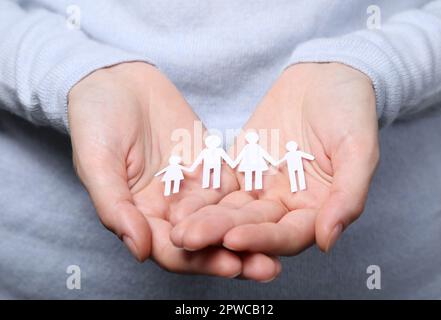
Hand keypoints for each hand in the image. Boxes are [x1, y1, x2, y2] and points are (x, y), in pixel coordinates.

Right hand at [68, 62, 280, 279]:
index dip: (198, 260)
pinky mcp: (210, 164)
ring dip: (251, 233)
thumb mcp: (97, 162)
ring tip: (281, 246)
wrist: (117, 81)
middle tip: (266, 267)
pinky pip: (234, 185)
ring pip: (224, 218)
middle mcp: (169, 208)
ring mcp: (192, 187)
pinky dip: (253, 199)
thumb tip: (139, 250)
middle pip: (204, 240)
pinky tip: (277, 209)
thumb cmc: (96, 120)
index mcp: (139, 215)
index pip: (170, 248)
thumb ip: (115, 206)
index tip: (229, 266)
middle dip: (234, 254)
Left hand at [171, 63, 378, 261]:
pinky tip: (178, 202)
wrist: (324, 76)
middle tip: (188, 239)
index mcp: (318, 209)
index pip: (289, 235)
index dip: (263, 240)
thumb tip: (328, 241)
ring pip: (232, 210)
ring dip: (205, 220)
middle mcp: (288, 205)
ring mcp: (263, 188)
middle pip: (254, 227)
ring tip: (176, 228)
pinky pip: (220, 185)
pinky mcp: (242, 168)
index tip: (233, 240)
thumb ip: (348, 195)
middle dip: (221, 234)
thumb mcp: (359, 149)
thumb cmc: (350, 110)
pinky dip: (201, 195)